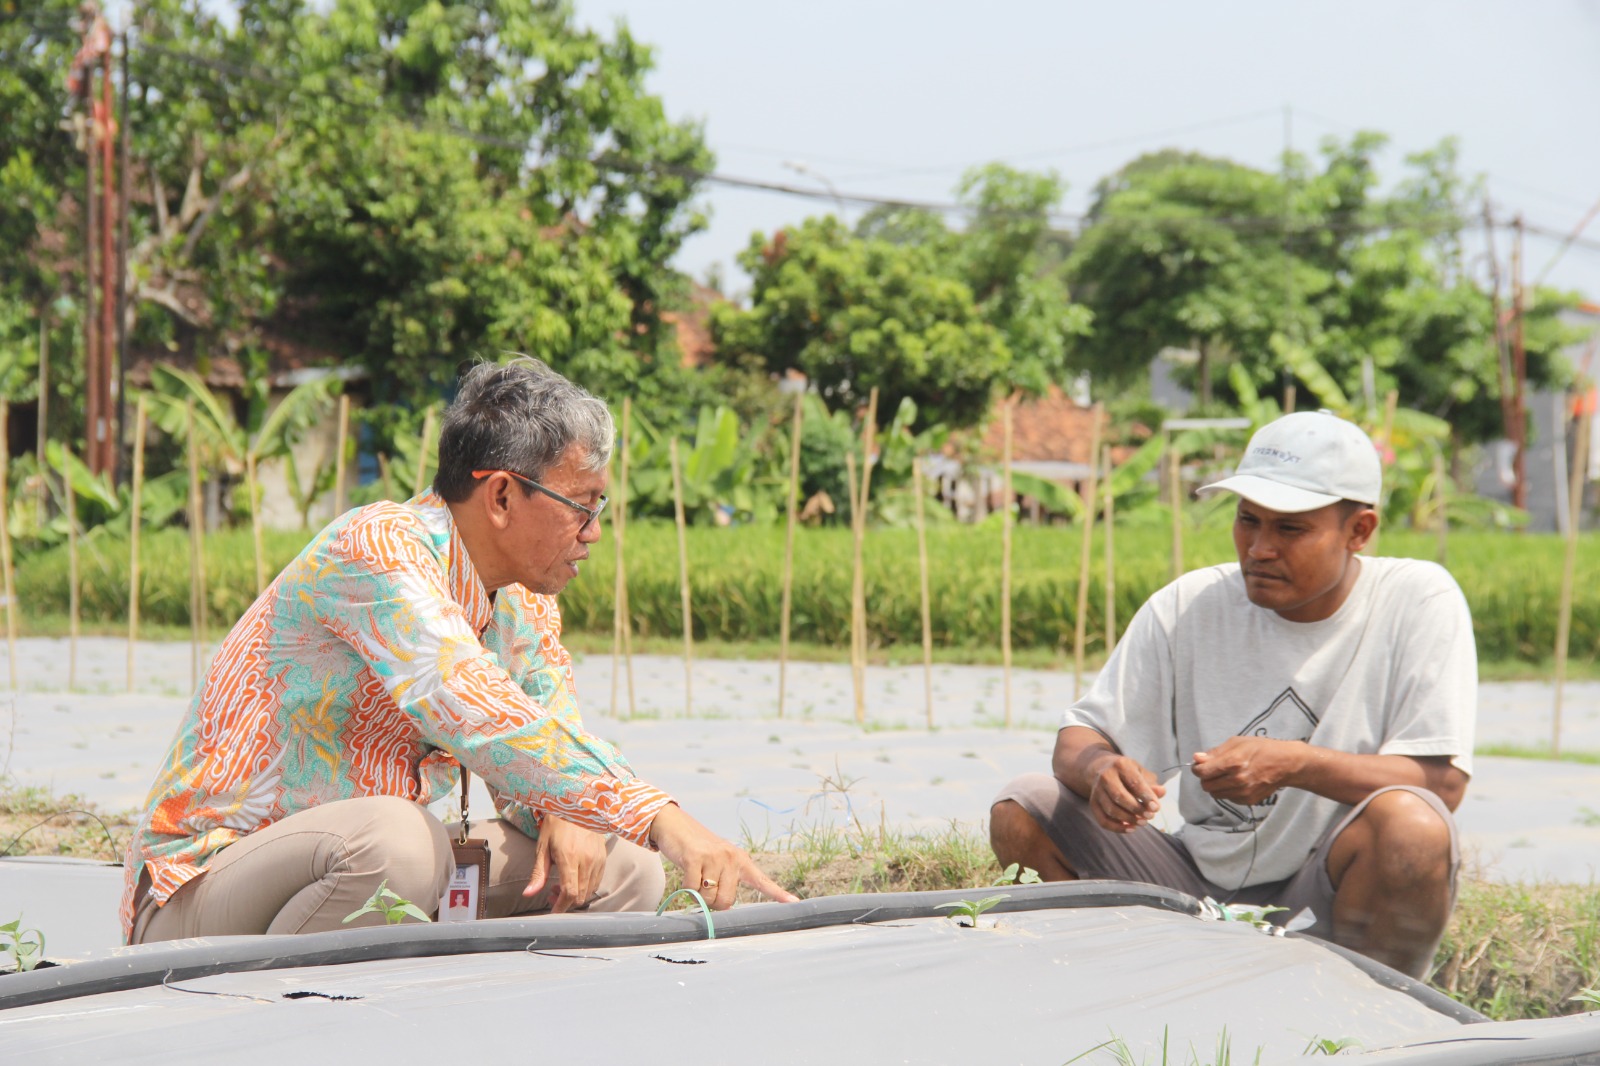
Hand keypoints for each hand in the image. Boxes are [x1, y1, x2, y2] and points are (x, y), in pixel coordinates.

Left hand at [524, 814, 607, 912]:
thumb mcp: (542, 847)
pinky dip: (585, 886)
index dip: (561, 907)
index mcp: (569, 858)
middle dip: (566, 902)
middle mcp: (587, 860)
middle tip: (552, 893)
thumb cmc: (556, 824)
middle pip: (580, 895)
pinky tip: (574, 878)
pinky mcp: (604, 857)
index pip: (570, 893)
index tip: (552, 911)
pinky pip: (596, 881)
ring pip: (589, 891)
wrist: (578, 805)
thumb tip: (528, 894)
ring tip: (561, 885)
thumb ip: (537, 873)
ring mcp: (598, 859)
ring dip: (576, 895)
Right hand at [647, 804, 798, 909]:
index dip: (778, 893)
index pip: (762, 880)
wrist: (675, 825)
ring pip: (708, 897)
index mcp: (741, 860)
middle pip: (726, 901)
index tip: (794, 903)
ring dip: (697, 894)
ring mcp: (714, 856)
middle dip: (712, 901)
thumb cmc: (698, 850)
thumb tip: (725, 907)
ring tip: (695, 874)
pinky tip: (686, 871)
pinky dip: (686, 888)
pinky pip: (691, 889)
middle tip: (704, 885)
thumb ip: (726, 881)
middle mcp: (731, 858)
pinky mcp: (695, 857)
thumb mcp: (718, 861)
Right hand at [1085, 753, 1164, 833]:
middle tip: (1150, 817)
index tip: (1156, 808)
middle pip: (1120, 796)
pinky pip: (1103, 820)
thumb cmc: (1128, 774)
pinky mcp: (1093, 803)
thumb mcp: (1142, 773)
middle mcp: (1105, 776)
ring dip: (1128, 819)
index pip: (1134, 782)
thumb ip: (1151, 785)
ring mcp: (1096, 790)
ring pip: (1111, 810)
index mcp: (1121, 765)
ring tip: (1142, 822)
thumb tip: (1162, 792)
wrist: (1102, 769)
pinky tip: (1131, 829)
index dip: (1146, 797)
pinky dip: (1117, 828)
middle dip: (1137, 809)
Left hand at [1191, 736, 1304, 805]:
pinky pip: (1228, 798)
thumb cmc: (1261, 749)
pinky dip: (1227, 791)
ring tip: (1226, 775)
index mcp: (1233, 763)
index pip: (1202, 772)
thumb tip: (1197, 758)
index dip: (1197, 768)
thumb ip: (1215, 752)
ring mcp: (1243, 792)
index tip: (1200, 765)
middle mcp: (1237, 780)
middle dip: (1205, 778)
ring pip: (1215, 794)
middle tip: (1213, 770)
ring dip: (1216, 785)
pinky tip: (1237, 781)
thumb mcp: (1236, 742)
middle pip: (1206, 786)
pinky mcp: (1248, 800)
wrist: (1285, 764)